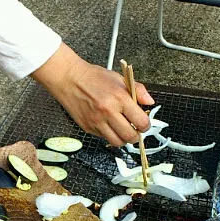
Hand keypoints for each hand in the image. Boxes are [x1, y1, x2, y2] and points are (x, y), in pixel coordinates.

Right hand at [31, 43, 153, 145]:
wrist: (70, 79)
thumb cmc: (93, 78)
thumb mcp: (119, 78)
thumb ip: (138, 90)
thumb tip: (150, 102)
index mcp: (119, 98)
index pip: (141, 122)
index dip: (146, 125)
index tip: (144, 123)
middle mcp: (108, 112)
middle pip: (130, 136)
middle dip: (136, 135)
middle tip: (135, 129)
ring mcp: (97, 122)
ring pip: (117, 142)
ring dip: (123, 138)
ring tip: (123, 130)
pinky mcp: (88, 127)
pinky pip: (104, 138)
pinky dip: (109, 134)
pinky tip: (109, 125)